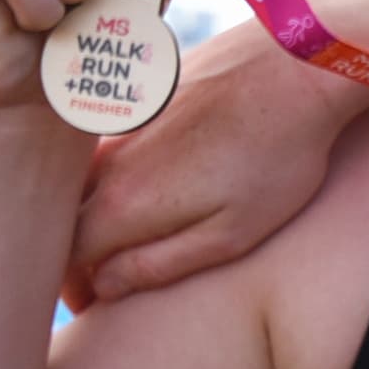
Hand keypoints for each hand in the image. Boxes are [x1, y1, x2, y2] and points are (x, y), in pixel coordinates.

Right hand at [68, 24, 349, 302]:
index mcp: (125, 200)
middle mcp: (111, 158)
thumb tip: (105, 284)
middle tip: (99, 277)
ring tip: (119, 233)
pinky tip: (145, 180)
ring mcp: (125, 120)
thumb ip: (159, 264)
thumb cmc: (278, 156)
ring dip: (91, 207)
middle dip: (77, 250)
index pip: (69, 254)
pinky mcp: (145, 94)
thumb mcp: (231, 233)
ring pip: (86, 175)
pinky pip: (111, 141)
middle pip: (69, 213)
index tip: (92, 306)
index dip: (74, 284)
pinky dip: (114, 171)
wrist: (300, 63)